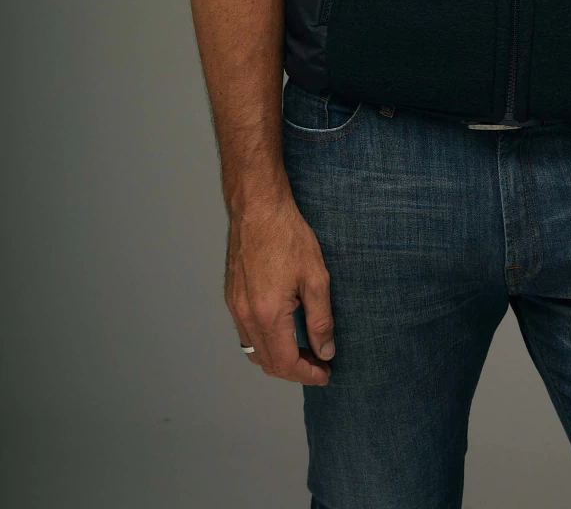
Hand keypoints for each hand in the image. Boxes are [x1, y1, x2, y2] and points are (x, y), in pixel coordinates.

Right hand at [226, 191, 334, 384]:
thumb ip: (321, 319)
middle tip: (319, 363)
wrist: (258, 207)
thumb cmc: (287, 236)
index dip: (307, 374)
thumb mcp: (316, 277)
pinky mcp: (232, 296)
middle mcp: (246, 315)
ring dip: (278, 358)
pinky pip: (246, 333)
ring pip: (254, 350)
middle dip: (295, 370)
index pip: (285, 363)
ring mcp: (235, 306)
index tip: (325, 373)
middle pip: (267, 363)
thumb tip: (325, 351)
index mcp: (268, 313)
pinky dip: (265, 342)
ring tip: (304, 349)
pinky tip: (284, 329)